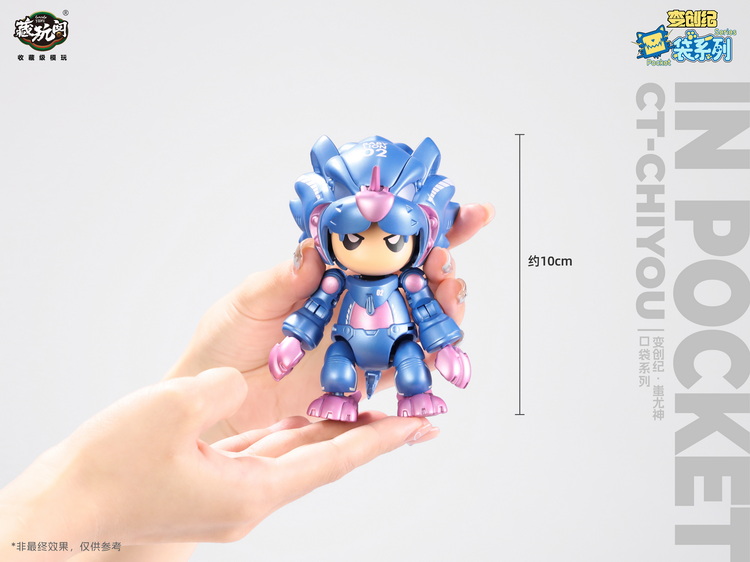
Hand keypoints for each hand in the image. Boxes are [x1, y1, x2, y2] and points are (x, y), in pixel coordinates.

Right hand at [0, 368, 437, 555]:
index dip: (381, 440)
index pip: (333, 459)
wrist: (61, 515)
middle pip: (321, 458)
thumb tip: (244, 383)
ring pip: (293, 454)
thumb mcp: (169, 413)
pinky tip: (298, 412)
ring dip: (328, 430)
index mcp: (252, 492)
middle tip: (407, 410)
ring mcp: (230, 494)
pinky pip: (262, 453)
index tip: (423, 426)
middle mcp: (250, 498)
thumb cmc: (108, 472)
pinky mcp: (209, 483)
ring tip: (362, 403)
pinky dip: (289, 431)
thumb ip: (223, 391)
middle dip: (365, 432)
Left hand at [167, 203, 493, 439]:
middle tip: (445, 259)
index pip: (388, 240)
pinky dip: (432, 356)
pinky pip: (408, 366)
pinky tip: (444, 346)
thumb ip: (284, 278)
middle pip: (418, 279)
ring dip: (446, 305)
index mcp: (335, 272)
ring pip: (424, 320)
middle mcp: (359, 302)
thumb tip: (316, 247)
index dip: (428, 225)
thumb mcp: (249, 299)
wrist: (218, 399)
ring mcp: (367, 339)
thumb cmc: (227, 340)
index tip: (465, 210)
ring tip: (449, 292)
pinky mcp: (366, 378)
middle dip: (444, 264)